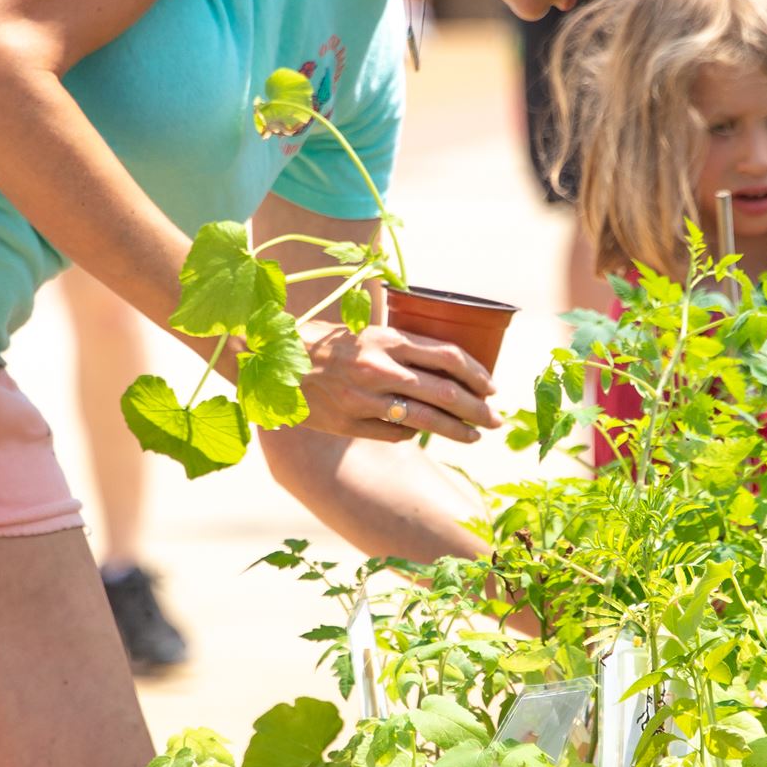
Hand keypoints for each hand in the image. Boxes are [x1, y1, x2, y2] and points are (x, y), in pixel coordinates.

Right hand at [297, 320, 500, 443]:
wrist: (270, 361)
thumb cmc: (322, 342)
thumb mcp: (363, 331)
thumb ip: (400, 345)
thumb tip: (445, 362)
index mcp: (386, 339)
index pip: (448, 357)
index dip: (477, 374)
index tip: (492, 386)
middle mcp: (378, 369)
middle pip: (445, 393)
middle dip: (478, 409)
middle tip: (496, 418)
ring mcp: (363, 400)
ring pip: (426, 421)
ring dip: (458, 431)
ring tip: (476, 435)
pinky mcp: (348, 424)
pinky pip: (396, 434)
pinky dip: (415, 434)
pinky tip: (428, 434)